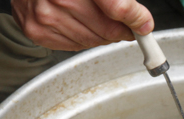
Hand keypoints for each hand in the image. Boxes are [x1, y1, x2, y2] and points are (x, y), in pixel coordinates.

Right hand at [11, 0, 153, 50]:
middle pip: (109, 30)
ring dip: (103, 35)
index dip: (136, 18)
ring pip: (94, 41)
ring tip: (98, 20)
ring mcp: (46, 16)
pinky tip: (79, 24)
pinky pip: (76, 46)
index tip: (144, 25)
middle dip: (122, 30)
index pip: (117, 6)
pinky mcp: (38, 32)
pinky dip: (84, 38)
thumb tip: (142, 21)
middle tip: (126, 25)